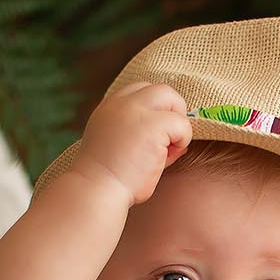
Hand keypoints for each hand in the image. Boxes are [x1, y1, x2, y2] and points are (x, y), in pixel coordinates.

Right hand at [72, 82, 190, 204]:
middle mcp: (120, 103)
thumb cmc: (109, 180)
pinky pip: (182, 123)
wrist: (96, 190)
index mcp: (110, 108)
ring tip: (167, 151)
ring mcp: (135, 110)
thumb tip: (176, 141)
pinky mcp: (152, 124)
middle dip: (172, 111)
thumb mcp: (120, 148)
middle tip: (169, 140)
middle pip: (160, 89)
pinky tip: (167, 157)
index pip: (140, 91)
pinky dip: (182, 140)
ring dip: (178, 125)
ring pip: (172, 97)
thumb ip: (142, 136)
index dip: (156, 111)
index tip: (156, 136)